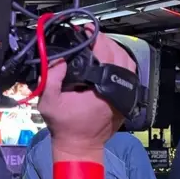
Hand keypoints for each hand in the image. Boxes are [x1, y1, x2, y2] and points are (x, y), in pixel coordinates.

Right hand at [38, 23, 136, 156]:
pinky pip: (130, 77)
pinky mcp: (126, 101)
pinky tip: (109, 61)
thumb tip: (59, 58)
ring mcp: (125, 97)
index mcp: (101, 89)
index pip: (106, 54)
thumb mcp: (49, 103)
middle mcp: (117, 91)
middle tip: (92, 37)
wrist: (81, 147)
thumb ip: (51, 78)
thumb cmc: (65, 126)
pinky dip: (122, 65)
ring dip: (116, 52)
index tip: (86, 31)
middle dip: (107, 42)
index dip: (96, 38)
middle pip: (121, 56)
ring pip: (129, 65)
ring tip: (101, 46)